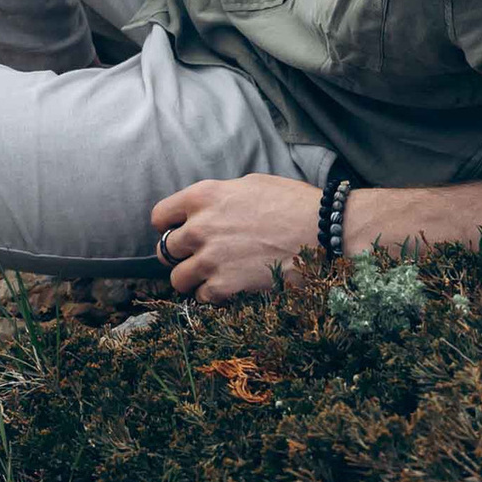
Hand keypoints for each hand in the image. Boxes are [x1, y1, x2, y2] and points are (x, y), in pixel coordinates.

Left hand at [149, 173, 321, 304]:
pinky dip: (213, 296)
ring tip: (213, 276)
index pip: (159, 216)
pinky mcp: (225, 286)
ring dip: (193, 279)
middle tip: (201, 256)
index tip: (179, 232)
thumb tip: (207, 210)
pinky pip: (201, 297)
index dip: (168, 226)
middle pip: (166, 250)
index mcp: (204, 196)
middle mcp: (200, 227)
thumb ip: (219, 198)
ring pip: (178, 279)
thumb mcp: (250, 185)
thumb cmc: (293, 203)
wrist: (323, 231)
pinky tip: (230, 287)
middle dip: (181, 255)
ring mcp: (210, 258)